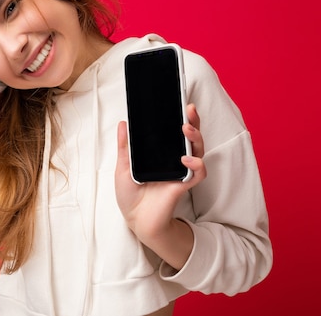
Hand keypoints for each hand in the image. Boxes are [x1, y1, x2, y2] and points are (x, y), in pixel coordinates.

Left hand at [114, 104, 206, 268]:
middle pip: (191, 137)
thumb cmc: (130, 195)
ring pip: (198, 150)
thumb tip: (123, 123)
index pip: (175, 131)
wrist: (134, 219)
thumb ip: (125, 146)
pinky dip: (196, 165)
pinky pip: (197, 174)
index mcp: (162, 153)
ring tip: (186, 128)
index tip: (181, 102)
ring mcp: (181, 172)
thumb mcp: (123, 166)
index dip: (181, 117)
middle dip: (193, 121)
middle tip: (188, 108)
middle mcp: (175, 160)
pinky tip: (186, 159)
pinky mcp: (183, 185)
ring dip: (195, 137)